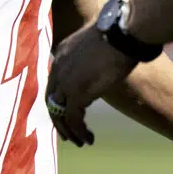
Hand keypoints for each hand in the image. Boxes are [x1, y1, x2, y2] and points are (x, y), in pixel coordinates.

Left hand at [45, 24, 134, 146]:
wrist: (121, 32)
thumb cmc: (118, 32)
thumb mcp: (99, 43)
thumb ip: (95, 55)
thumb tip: (105, 61)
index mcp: (62, 53)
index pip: (54, 81)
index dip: (59, 98)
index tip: (66, 112)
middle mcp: (58, 67)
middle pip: (51, 99)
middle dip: (58, 119)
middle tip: (67, 134)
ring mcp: (65, 81)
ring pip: (58, 113)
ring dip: (69, 131)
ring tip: (80, 141)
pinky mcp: (75, 94)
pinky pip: (73, 119)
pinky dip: (79, 132)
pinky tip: (89, 139)